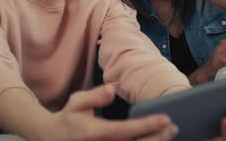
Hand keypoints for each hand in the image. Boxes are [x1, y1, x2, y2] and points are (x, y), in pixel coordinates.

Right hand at [42, 84, 178, 140]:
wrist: (52, 138)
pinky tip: (155, 140)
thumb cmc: (68, 119)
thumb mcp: (76, 102)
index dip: (147, 125)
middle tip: (173, 127)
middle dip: (157, 138)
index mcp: (94, 132)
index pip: (125, 130)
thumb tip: (112, 90)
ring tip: (169, 134)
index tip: (165, 119)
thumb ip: (95, 96)